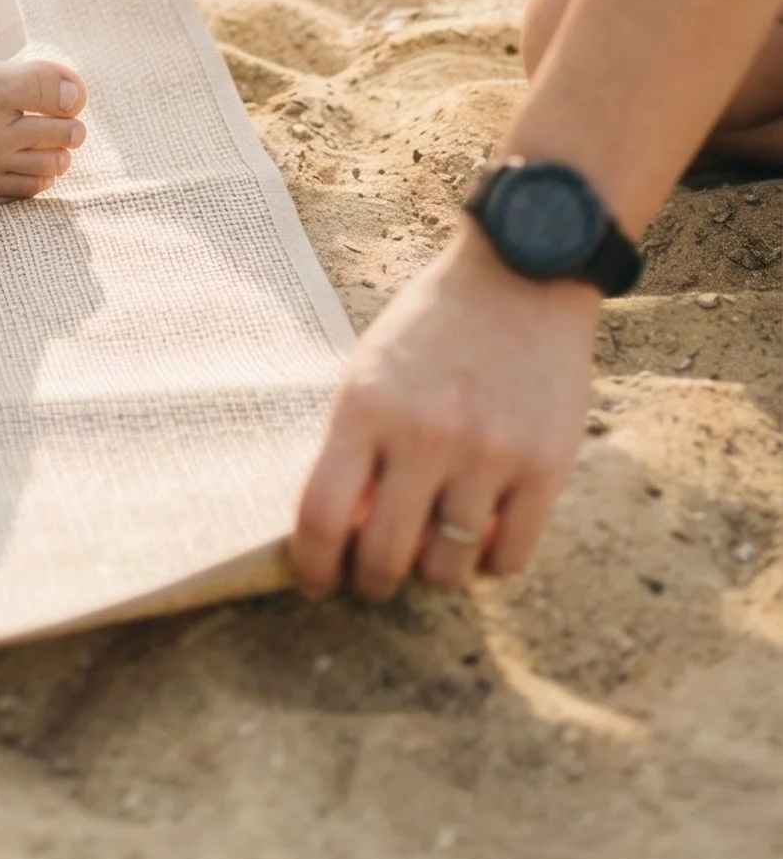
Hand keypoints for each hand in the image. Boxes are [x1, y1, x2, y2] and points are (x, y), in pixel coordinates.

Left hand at [291, 225, 599, 599]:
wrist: (520, 275)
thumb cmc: (434, 324)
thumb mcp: (372, 368)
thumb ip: (355, 444)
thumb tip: (340, 531)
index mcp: (366, 406)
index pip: (320, 516)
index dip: (313, 565)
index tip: (319, 581)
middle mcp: (424, 435)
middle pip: (383, 556)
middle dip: (371, 582)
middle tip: (374, 580)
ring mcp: (488, 455)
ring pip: (448, 569)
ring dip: (434, 573)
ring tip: (433, 551)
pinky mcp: (545, 468)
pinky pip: (510, 558)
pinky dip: (489, 563)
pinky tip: (481, 540)